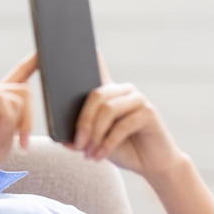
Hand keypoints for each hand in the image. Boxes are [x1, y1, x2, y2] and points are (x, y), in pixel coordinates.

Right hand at [0, 54, 36, 186]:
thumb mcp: (10, 131)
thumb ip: (19, 111)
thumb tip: (28, 91)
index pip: (17, 75)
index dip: (32, 63)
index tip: (44, 51)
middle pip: (23, 89)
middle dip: (28, 117)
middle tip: (23, 141)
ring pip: (15, 96)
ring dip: (16, 123)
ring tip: (4, 141)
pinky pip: (2, 102)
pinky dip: (6, 123)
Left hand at [71, 54, 183, 178]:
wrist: (152, 164)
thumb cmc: (120, 149)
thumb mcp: (93, 142)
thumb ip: (77, 137)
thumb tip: (61, 139)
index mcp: (106, 92)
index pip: (94, 69)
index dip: (84, 57)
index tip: (61, 50)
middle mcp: (122, 89)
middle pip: (95, 95)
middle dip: (82, 122)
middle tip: (76, 145)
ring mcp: (137, 98)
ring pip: (107, 109)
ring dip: (94, 134)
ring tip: (89, 153)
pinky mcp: (149, 112)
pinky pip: (122, 125)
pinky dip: (108, 143)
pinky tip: (100, 155)